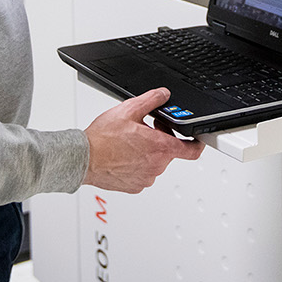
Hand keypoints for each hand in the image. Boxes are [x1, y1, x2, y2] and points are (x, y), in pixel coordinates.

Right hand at [83, 88, 203, 192]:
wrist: (83, 158)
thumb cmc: (103, 138)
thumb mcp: (129, 110)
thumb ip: (152, 100)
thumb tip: (164, 95)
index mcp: (160, 147)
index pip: (192, 150)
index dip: (198, 142)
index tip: (196, 137)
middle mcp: (156, 166)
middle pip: (169, 152)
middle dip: (161, 139)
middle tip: (145, 129)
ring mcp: (146, 178)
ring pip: (155, 162)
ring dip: (148, 152)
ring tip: (129, 142)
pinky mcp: (135, 186)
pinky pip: (143, 173)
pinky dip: (137, 164)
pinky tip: (124, 155)